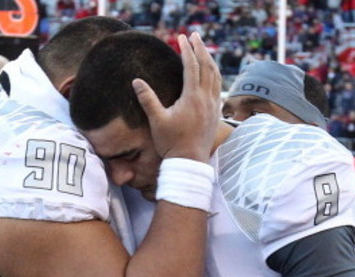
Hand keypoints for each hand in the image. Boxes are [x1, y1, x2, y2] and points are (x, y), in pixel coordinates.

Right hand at [132, 32, 221, 162]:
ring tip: (203, 49)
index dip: (186, 50)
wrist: (189, 162)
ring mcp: (213, 106)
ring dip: (209, 60)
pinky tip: (211, 74)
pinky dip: (215, 75)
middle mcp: (206, 99)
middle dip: (200, 48)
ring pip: (215, 76)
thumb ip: (147, 99)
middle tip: (194, 35)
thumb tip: (136, 81)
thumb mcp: (156, 121)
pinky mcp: (215, 114)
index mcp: (192, 97)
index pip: (191, 66)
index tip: (181, 37)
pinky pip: (218, 88)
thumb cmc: (171, 143)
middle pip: (206, 66)